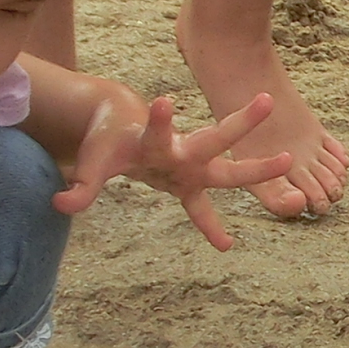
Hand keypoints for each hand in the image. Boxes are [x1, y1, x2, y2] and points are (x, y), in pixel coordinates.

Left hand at [51, 82, 294, 250]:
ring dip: (256, 168)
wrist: (118, 126)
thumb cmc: (108, 141)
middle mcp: (181, 152)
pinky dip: (209, 227)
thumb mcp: (92, 162)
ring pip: (228, 169)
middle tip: (267, 102)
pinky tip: (225, 247)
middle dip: (241, 123)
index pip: (159, 131)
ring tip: (288, 159)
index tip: (167, 100)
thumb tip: (60, 205)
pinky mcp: (186, 185)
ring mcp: (189, 168)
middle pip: (215, 139)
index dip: (162, 121)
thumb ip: (82, 185)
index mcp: (155, 141)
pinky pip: (202, 210)